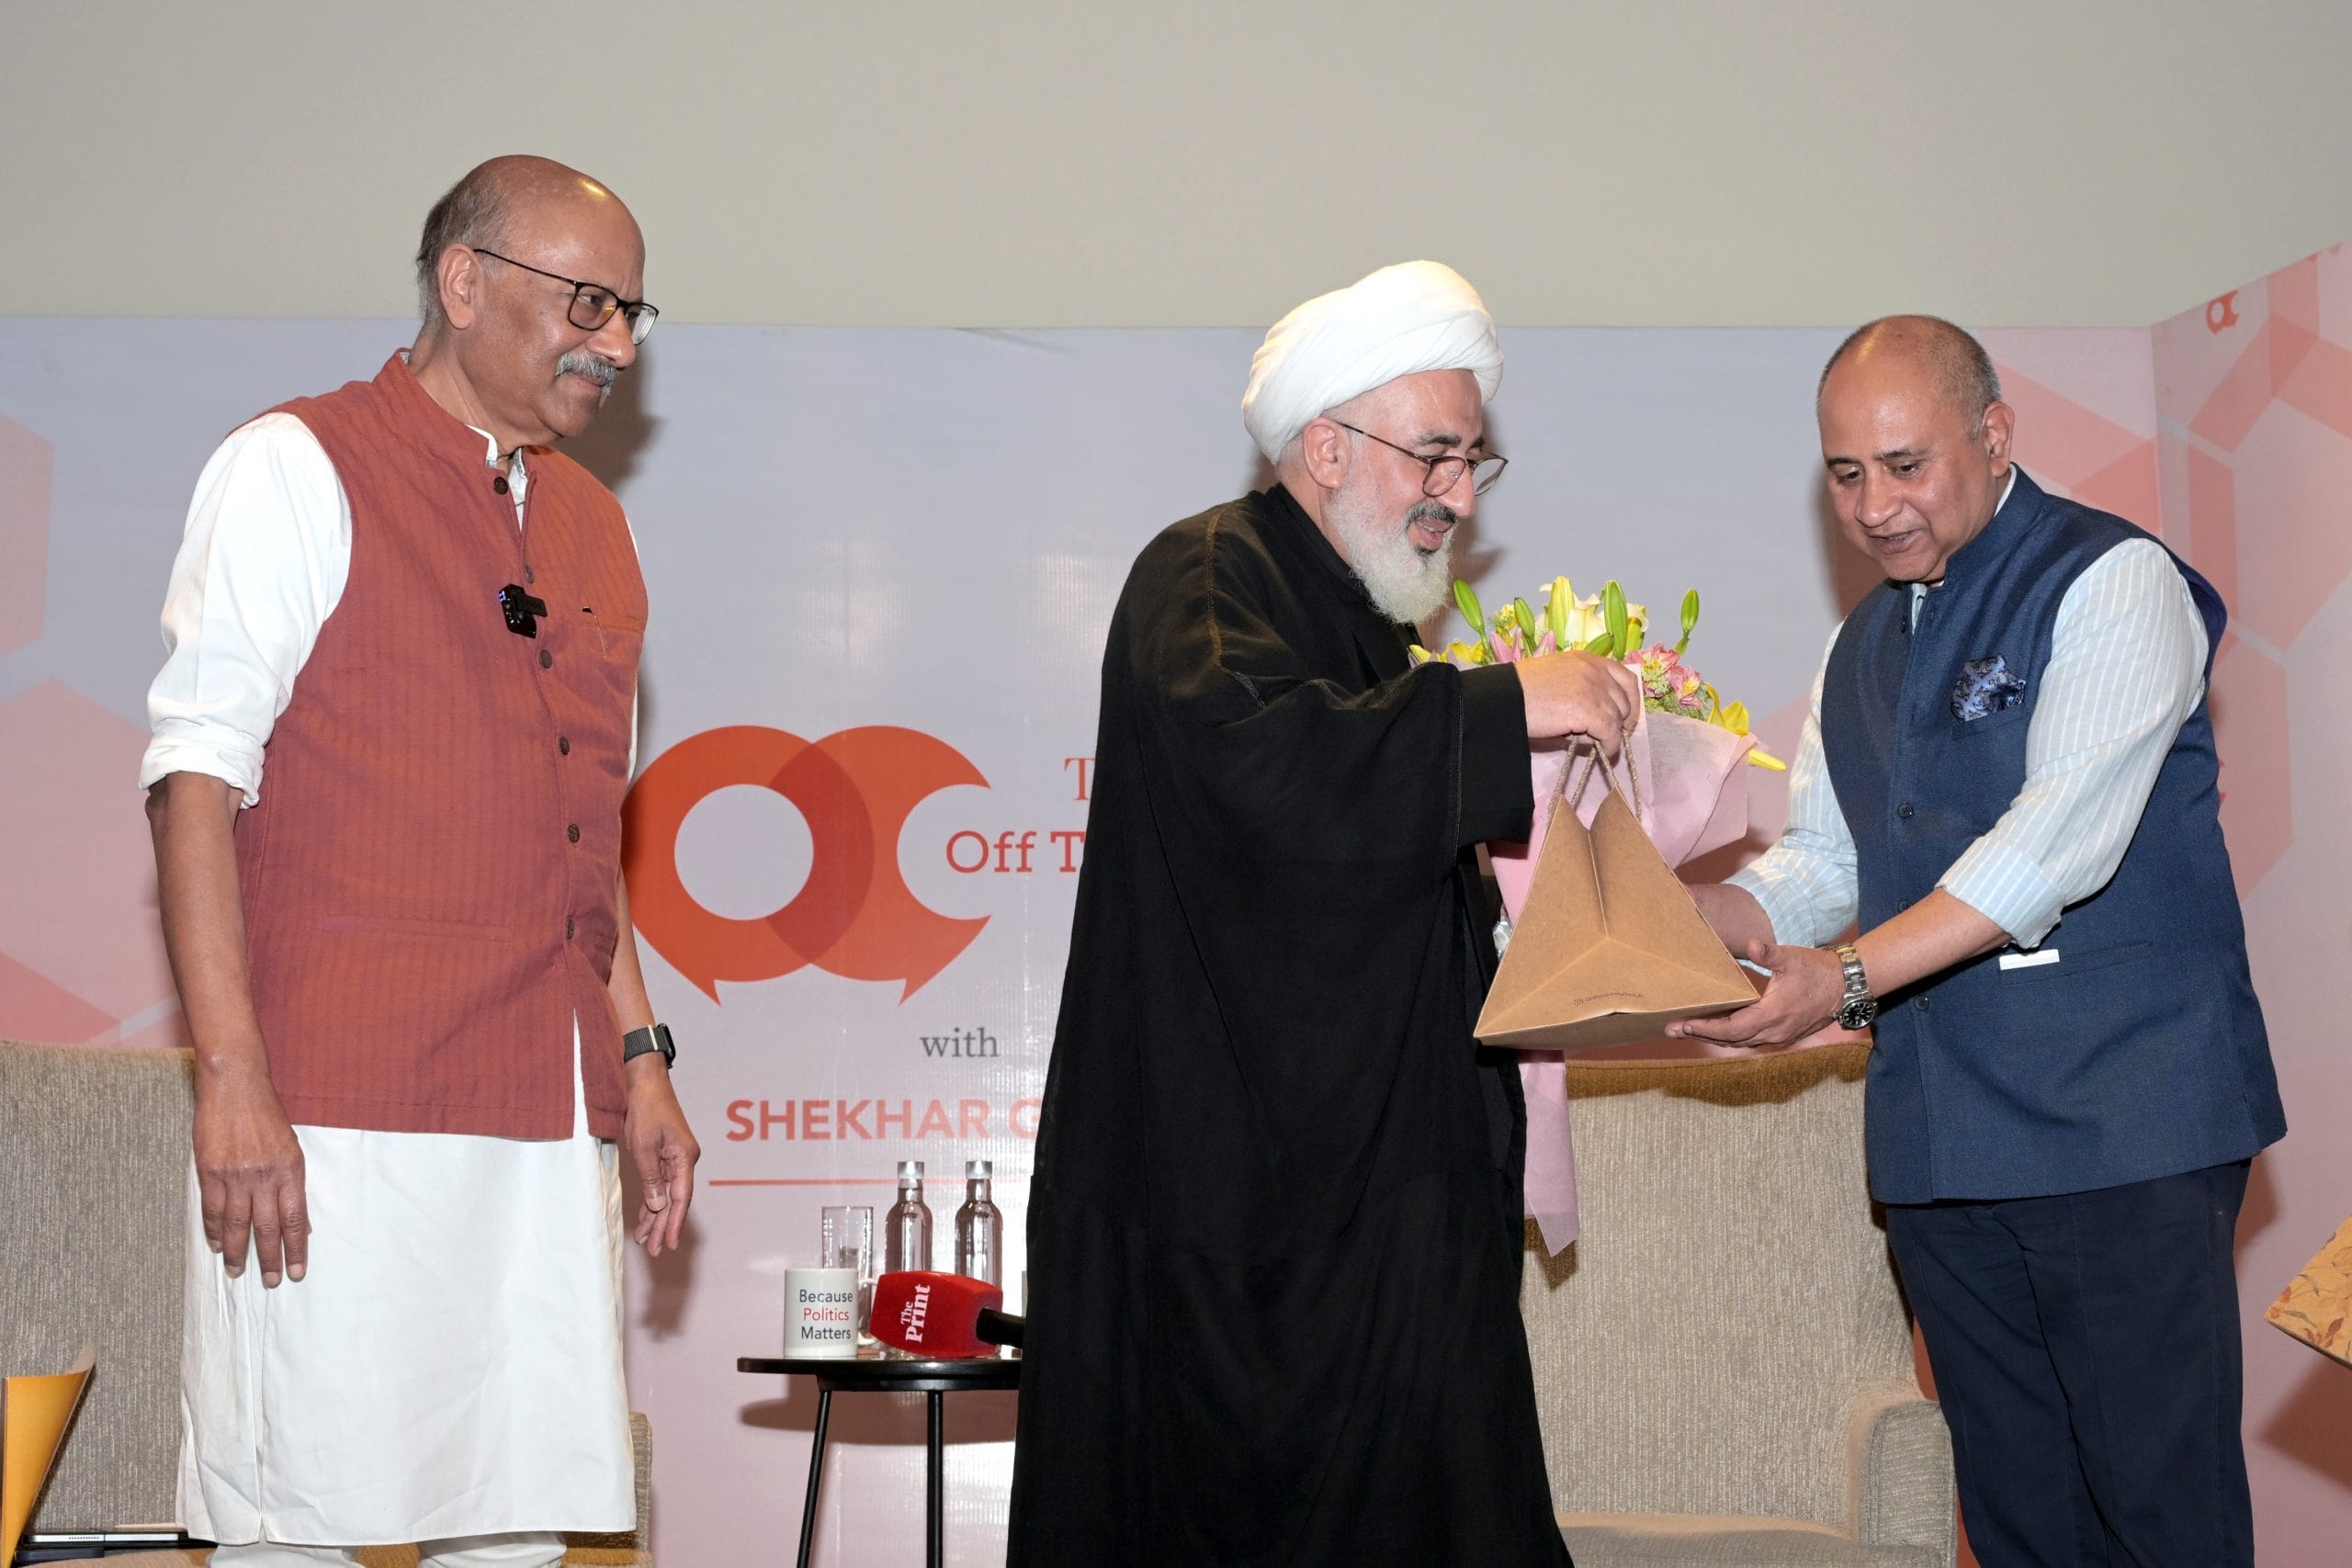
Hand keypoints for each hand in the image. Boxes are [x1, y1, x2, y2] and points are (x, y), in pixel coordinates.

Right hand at [193, 1061, 309, 1286]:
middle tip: (270, 1282)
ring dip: (237, 1252)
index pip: (295, 1220)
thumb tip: (300, 1223)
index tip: (297, 1272)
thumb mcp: (291, 1147)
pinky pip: (212, 1210)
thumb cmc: (266, 1116)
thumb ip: (293, 1184)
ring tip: (238, 1272)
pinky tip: (216, 1246)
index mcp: (291, 1170)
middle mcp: (264, 1176)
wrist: (235, 1086)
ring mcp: (235, 1175)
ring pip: (237, 1225)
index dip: (296, 1249)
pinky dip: (214, 1231)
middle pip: (267, 1228)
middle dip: (270, 1259)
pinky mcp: (210, 1172)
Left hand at [623, 1055, 698, 1257]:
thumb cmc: (646, 1109)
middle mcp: (684, 1160)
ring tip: (645, 1239)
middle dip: (663, 1226)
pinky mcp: (664, 1155)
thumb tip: (658, 1206)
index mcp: (685, 1158)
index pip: (680, 1198)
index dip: (673, 1223)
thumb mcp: (644, 1145)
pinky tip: (645, 1216)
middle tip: (653, 1250)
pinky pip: (660, 1184)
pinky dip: (652, 1201)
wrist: (645, 1081)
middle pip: (675, 1200)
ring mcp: (674, 1158)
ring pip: (666, 1194)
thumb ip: (652, 1178)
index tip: (667, 1244)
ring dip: (656, 1216)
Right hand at [1517, 650, 1643, 751]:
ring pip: (1617, 718)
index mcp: (1586, 659)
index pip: (1625, 677)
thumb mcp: (1557, 681)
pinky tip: (1603, 752)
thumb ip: (1581, 692)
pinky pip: (1610, 733)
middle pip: (1623, 700)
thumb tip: (1596, 723)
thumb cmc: (1519, 691)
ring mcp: (1592, 689)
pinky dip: (1610, 745)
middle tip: (1607, 735)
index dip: (1631, 701)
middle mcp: (1594, 670)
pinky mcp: (1587, 709)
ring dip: (1609, 733)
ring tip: (1592, 742)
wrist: (1501, 698)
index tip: (1626, 718)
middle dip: (1619, 720)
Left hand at [1666, 938, 1844, 1048]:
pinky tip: (1717, 1028)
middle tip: (1672, 1029)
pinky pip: (1752, 1040)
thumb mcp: (1792, 957)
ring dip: (1715, 1037)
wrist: (1846, 986)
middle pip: (1731, 1039)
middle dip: (1701, 1035)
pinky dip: (1732, 1036)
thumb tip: (1750, 944)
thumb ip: (1769, 953)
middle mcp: (1775, 1031)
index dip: (1706, 1028)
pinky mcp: (1784, 1035)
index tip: (1684, 1025)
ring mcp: (1780, 1036)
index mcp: (1773, 1014)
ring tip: (1687, 1030)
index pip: (1732, 1028)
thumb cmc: (1817, 969)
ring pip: (1741, 1042)